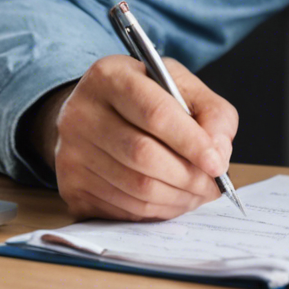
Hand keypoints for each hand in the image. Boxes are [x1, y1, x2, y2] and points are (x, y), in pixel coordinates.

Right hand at [29, 54, 238, 220]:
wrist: (92, 115)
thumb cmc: (144, 99)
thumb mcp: (181, 87)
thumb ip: (212, 113)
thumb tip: (218, 155)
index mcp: (110, 76)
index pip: (155, 113)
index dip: (191, 142)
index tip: (217, 164)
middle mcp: (80, 112)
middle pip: (143, 155)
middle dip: (188, 177)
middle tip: (213, 186)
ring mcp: (69, 151)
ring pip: (135, 189)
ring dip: (176, 199)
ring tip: (197, 194)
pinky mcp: (69, 186)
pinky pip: (122, 210)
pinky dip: (155, 212)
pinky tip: (170, 200)